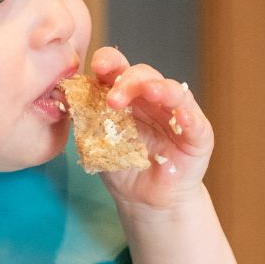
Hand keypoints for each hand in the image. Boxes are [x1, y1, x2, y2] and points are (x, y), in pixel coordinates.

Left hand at [89, 46, 213, 210]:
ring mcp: (178, 114)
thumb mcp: (97, 142)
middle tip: (113, 100)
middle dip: (128, 82)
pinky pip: (196, 122)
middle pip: (144, 75)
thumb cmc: (122, 166)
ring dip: (160, 88)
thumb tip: (66, 98)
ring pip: (174, 91)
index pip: (118, 68)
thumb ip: (86, 119)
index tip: (97, 66)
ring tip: (149, 92)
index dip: (109, 62)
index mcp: (127, 94)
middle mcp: (153, 98)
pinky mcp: (198, 136)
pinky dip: (188, 116)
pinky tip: (181, 115)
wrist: (144, 201)